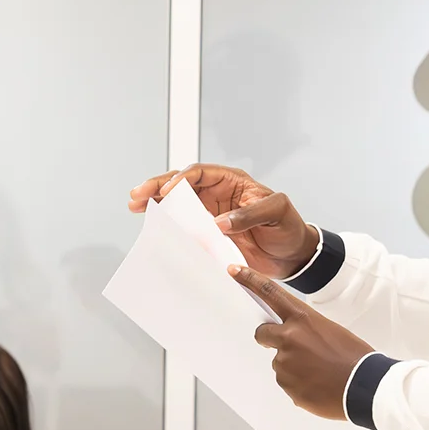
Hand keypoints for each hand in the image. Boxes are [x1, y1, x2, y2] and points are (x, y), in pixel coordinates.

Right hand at [127, 163, 318, 276]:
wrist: (292, 256)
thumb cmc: (288, 228)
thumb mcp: (276, 213)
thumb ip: (249, 214)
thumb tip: (219, 223)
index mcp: (232, 181)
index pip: (200, 173)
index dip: (181, 180)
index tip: (167, 191)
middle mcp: (217, 194)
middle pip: (181, 184)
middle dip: (157, 186)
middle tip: (137, 194)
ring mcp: (209, 214)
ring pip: (177, 204)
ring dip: (156, 203)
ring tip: (135, 205)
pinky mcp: (207, 235)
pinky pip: (184, 228)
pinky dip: (168, 226)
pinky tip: (152, 227)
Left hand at [234, 265, 376, 419]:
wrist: (366, 387)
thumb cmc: (355, 358)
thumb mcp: (332, 331)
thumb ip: (305, 330)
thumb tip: (295, 342)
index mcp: (302, 319)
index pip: (270, 293)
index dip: (250, 280)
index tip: (234, 271)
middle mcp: (289, 339)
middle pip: (262, 334)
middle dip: (268, 339)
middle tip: (290, 347)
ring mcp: (285, 363)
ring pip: (279, 362)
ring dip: (293, 367)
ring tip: (319, 372)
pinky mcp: (287, 386)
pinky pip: (287, 383)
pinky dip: (299, 384)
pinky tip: (318, 385)